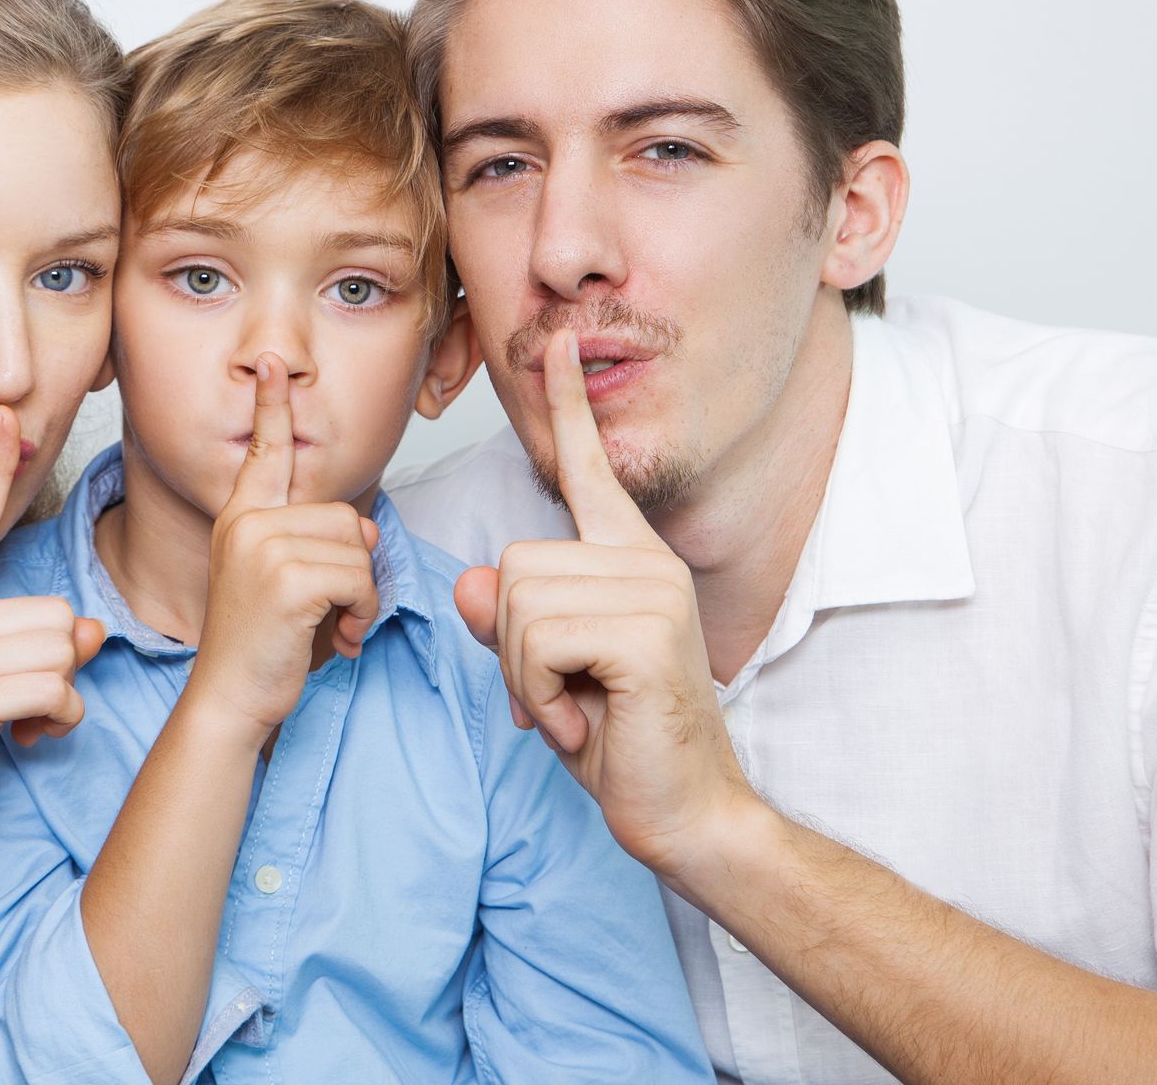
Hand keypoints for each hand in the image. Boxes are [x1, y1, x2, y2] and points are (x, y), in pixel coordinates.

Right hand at [0, 404, 103, 887]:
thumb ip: (34, 645)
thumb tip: (91, 630)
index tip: (3, 415)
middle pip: (54, 611)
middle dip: (58, 666)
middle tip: (23, 707)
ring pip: (60, 649)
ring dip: (60, 697)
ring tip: (21, 725)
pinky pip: (56, 687)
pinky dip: (59, 719)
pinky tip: (29, 740)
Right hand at [188, 353, 378, 747]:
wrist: (230, 697)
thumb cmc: (260, 644)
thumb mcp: (284, 581)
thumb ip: (318, 543)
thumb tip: (368, 531)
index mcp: (241, 518)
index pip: (264, 453)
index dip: (272, 407)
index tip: (271, 364)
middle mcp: (247, 523)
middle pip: (345, 515)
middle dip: (355, 568)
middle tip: (332, 608)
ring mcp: (263, 547)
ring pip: (358, 547)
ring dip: (361, 595)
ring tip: (331, 623)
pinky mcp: (286, 578)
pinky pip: (360, 578)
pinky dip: (362, 612)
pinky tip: (336, 635)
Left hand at [454, 329, 754, 880]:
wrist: (685, 813)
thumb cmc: (618, 741)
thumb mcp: (543, 672)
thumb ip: (506, 623)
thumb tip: (471, 585)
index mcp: (627, 558)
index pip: (587, 469)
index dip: (565, 408)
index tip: (555, 344)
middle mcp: (645, 561)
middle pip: (511, 564)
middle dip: (512, 647)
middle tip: (561, 694)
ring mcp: (652, 590)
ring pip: (517, 602)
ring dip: (525, 675)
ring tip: (576, 706)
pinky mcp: (646, 631)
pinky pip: (537, 638)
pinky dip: (538, 693)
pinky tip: (584, 722)